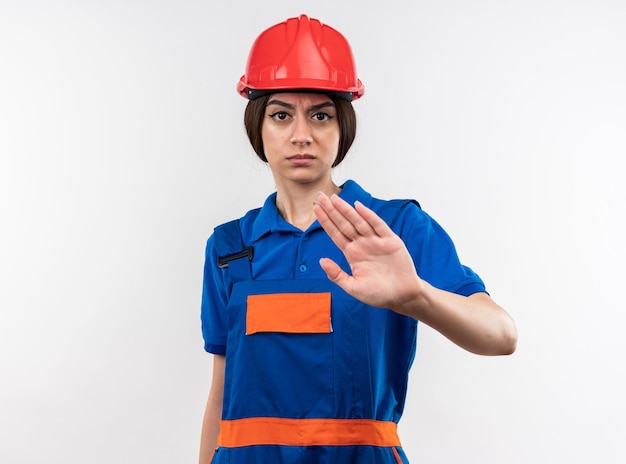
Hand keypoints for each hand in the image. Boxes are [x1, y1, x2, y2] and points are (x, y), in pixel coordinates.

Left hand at [313, 193, 423, 313]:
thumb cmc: (378, 294)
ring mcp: (376, 241)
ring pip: (358, 222)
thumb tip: (321, 261)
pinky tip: (358, 207)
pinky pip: (378, 226)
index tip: (315, 210)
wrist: (402, 297)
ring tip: (334, 199)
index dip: (325, 222)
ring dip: (346, 210)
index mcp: (352, 254)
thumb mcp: (353, 288)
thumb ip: (337, 275)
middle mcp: (362, 244)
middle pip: (344, 224)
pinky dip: (369, 216)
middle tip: (320, 197)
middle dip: (332, 211)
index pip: (335, 234)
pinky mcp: (391, 241)